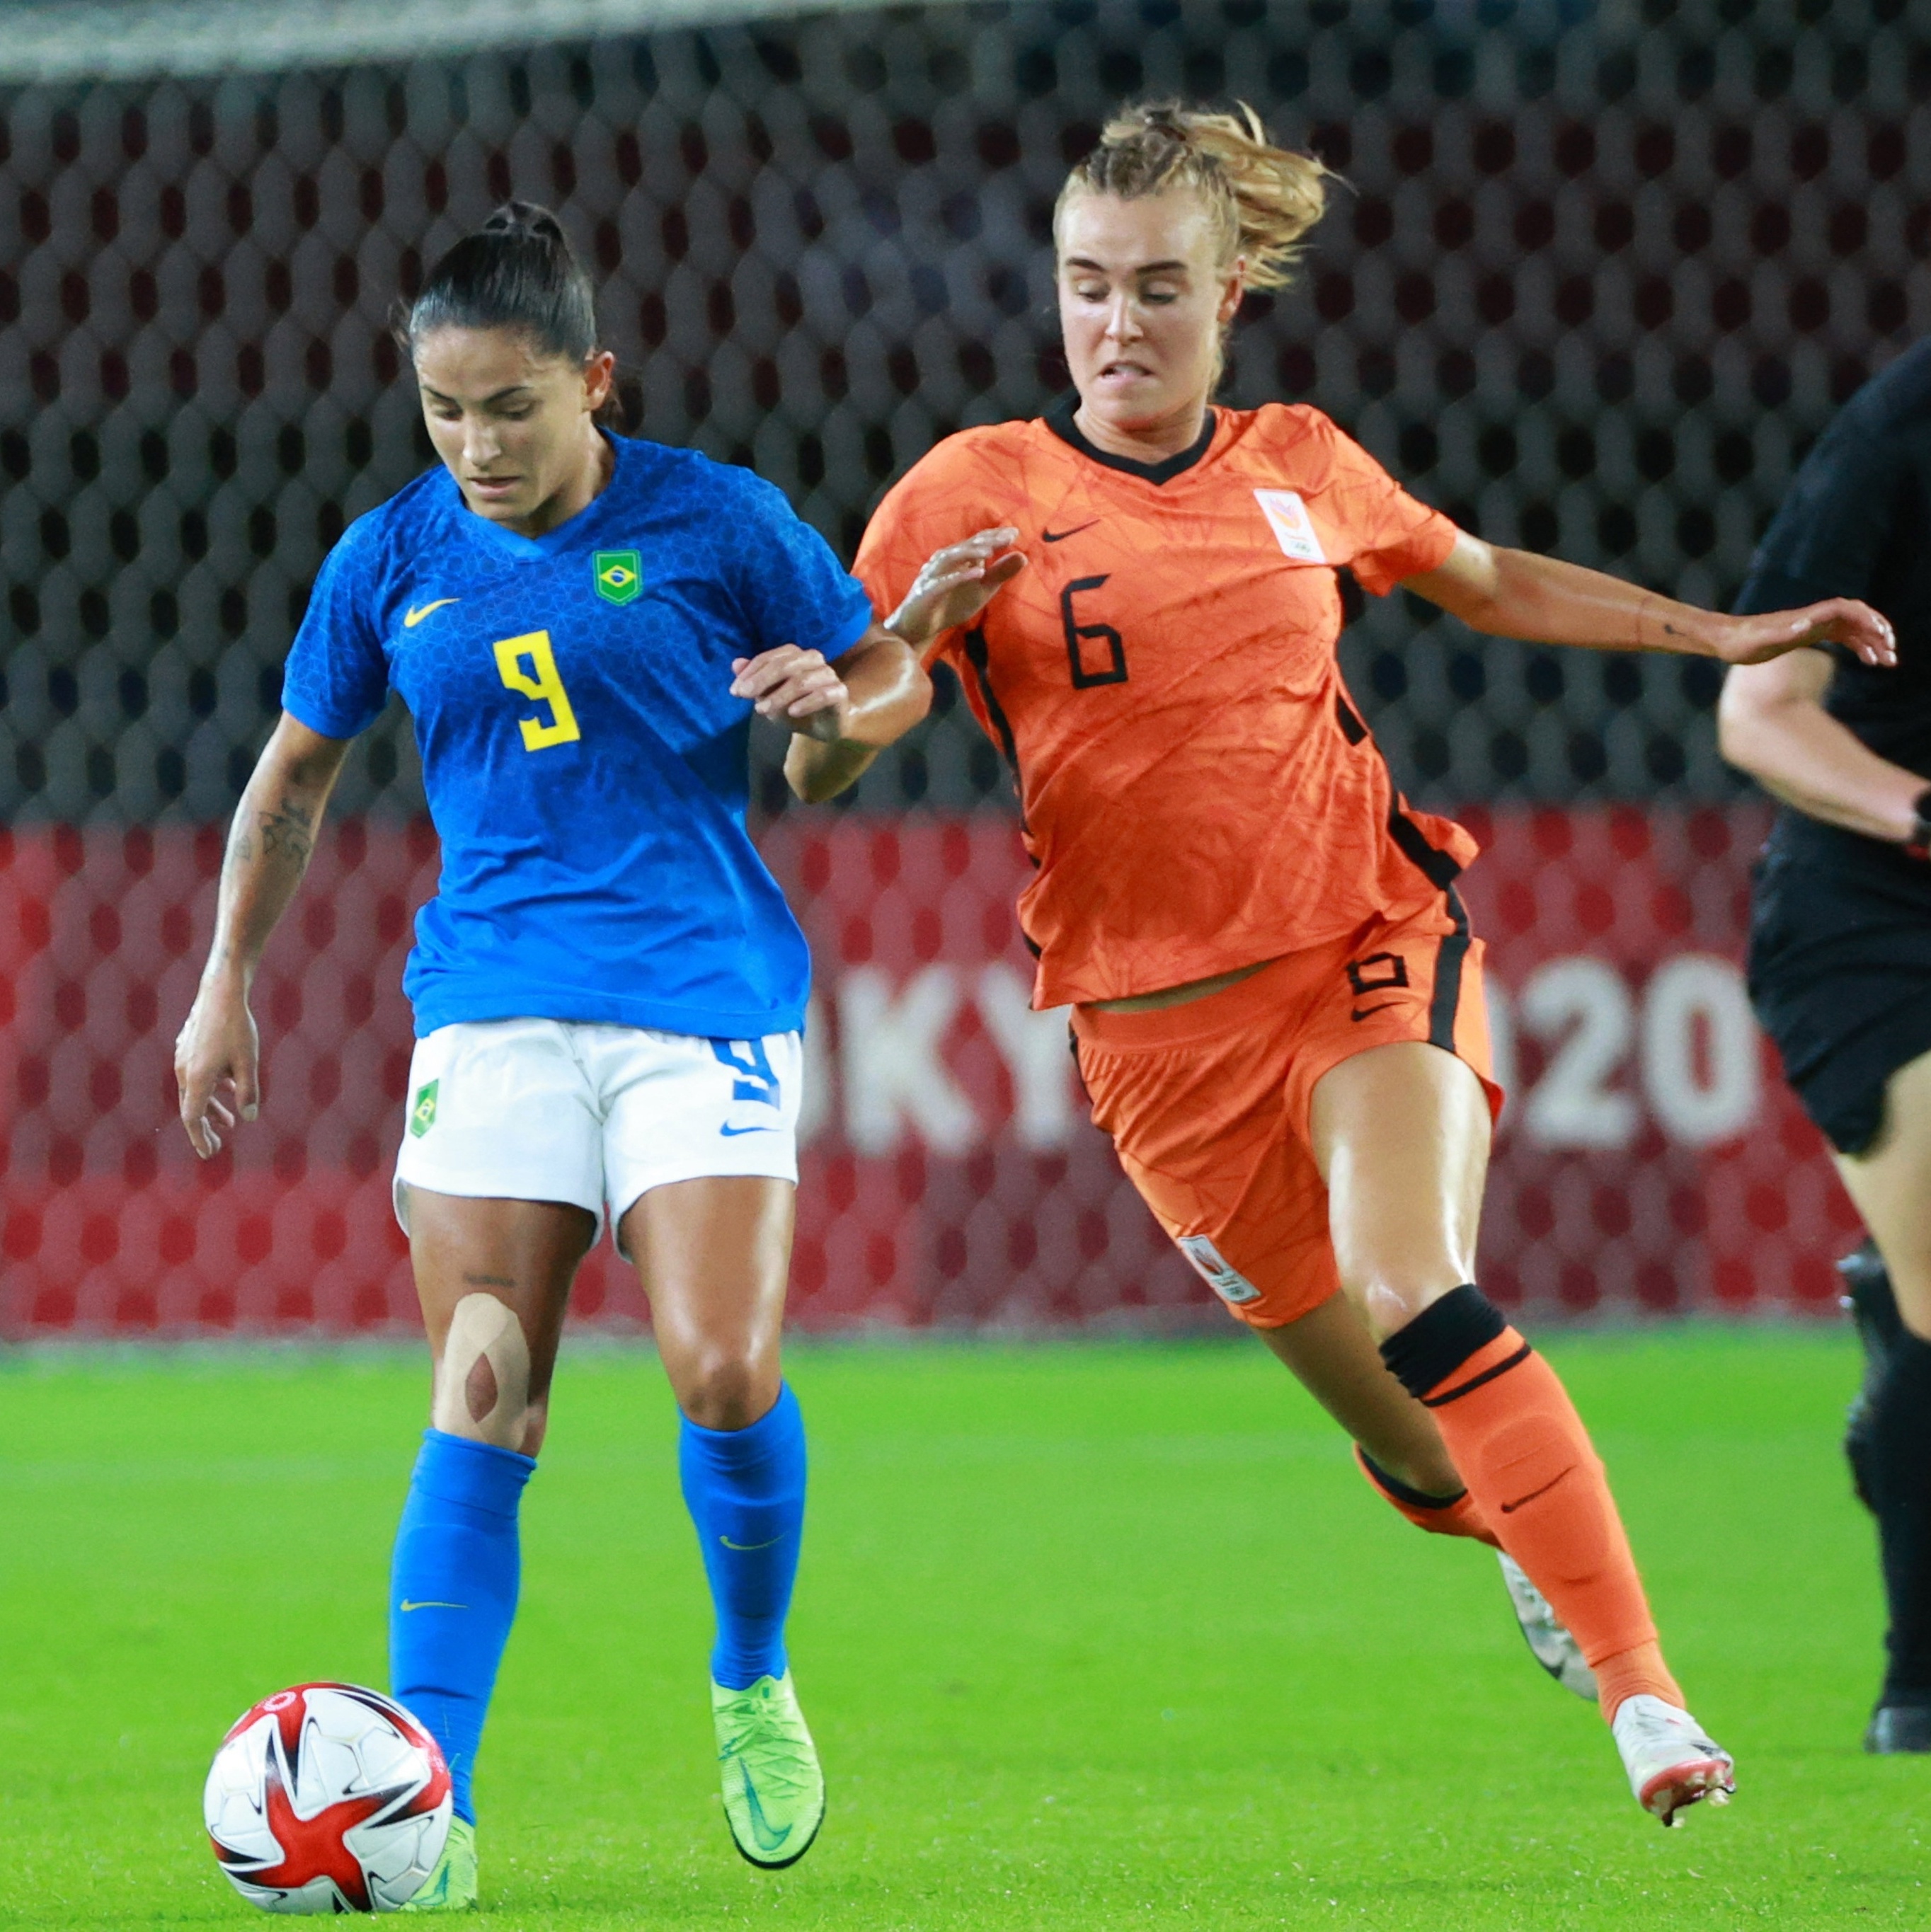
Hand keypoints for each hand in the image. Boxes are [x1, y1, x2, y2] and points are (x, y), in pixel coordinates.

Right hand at [175, 975, 260, 1158]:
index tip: (210, 1153)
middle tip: (217, 1146)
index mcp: (196, 1078)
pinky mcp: (188, 1047)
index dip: (200, 1138)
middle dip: (205, 1128)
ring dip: (211, 1108)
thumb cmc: (237, 1028)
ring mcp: (183, 1057)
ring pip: (195, 1090)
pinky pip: (197, 1075)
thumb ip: (248, 1092)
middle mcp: (184, 1070)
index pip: (193, 1118)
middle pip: (191, 1107)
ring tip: (230, 1122)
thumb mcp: (249, 1063)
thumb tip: (249, 1118)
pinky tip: (229, 1088)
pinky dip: (211, 1087)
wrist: (221, 993)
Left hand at [730, 646, 852, 741]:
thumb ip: (755, 680)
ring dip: (779, 696)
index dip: (750, 673)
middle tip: (745, 696)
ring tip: (762, 710)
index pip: (769, 658)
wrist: (825, 726)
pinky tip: (793, 712)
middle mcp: (813, 659)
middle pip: (784, 665)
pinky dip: (806, 703)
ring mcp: (828, 674)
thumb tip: (735, 664)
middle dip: (761, 680)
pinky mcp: (839, 692)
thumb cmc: (796, 706)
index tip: (735, 691)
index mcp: (795, 654)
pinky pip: (823, 695)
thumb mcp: (770, 695)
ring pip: (801, 681)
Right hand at [886, 527, 1027, 648]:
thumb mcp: (982, 588)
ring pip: (951, 559)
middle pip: (965, 546)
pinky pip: (942, 583)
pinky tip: (976, 575)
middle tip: (1007, 537)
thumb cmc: (951, 603)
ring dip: (970, 553)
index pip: (977, 542)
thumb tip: (1023, 556)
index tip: (1014, 533)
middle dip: (986, 541)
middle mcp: (944, 561)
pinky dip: (959, 577)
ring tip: (990, 551)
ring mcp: (933, 575)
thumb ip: (1000, 573)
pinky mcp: (926, 592)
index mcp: (958, 558)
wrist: (920, 626)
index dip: (994, 536)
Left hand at [1717, 597, 1895, 667]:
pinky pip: (1842, 638)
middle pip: (1856, 618)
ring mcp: (1813, 626)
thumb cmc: (1742, 642)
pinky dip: (1859, 646)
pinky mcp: (1809, 635)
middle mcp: (1814, 618)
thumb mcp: (1761, 641)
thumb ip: (1784, 633)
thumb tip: (1806, 625)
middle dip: (1877, 632)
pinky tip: (1869, 660)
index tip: (1882, 636)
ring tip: (1887, 662)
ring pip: (1853, 629)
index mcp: (1807, 617)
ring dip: (1872, 642)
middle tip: (1892, 654)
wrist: (1726, 640)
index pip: (1846, 610)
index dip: (1867, 619)